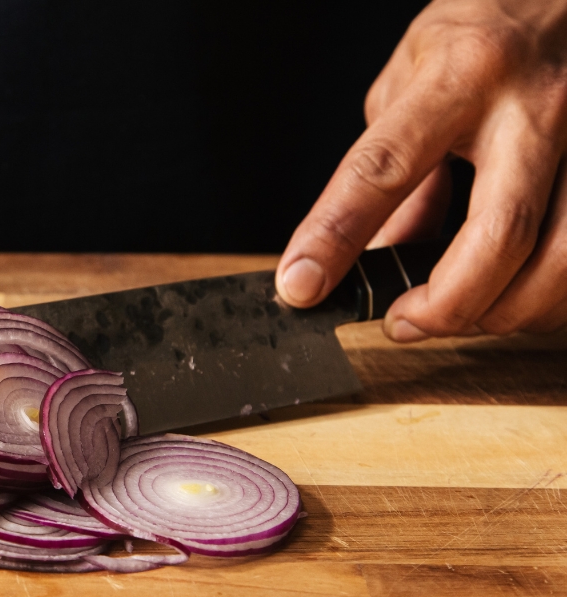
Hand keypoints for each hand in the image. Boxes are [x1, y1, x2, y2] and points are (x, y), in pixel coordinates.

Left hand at [276, 0, 566, 339]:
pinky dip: (548, 296)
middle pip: (498, 236)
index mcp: (462, 74)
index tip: (301, 285)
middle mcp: (535, 104)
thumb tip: (374, 253)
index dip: (336, 236)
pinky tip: (515, 294)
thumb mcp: (413, 77)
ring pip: (561, 261)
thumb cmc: (487, 29)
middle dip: (446, 304)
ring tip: (458, 314)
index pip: (384, 169)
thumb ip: (391, 166)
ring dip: (504, 312)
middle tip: (403, 322)